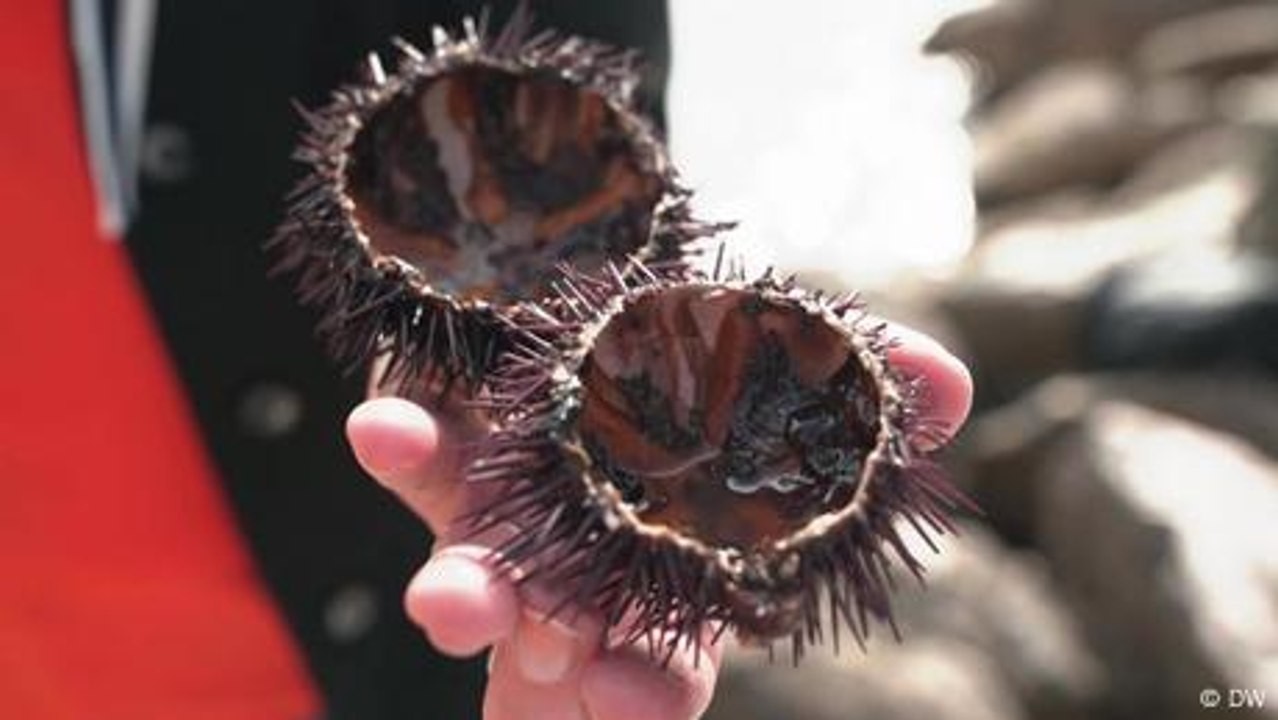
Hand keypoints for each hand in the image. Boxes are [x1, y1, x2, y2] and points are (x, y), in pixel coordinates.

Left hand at [345, 322, 972, 719]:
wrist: (604, 304)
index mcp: (660, 585)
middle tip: (530, 650)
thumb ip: (858, 379)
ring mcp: (500, 517)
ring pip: (466, 575)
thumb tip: (947, 381)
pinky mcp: (444, 447)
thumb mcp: (786, 368)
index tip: (624, 702)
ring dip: (459, 591)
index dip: (641, 698)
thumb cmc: (704, 367)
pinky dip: (399, 443)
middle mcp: (572, 569)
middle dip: (535, 662)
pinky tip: (382, 424)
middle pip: (544, 649)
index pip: (656, 671)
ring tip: (449, 595)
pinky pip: (414, 457)